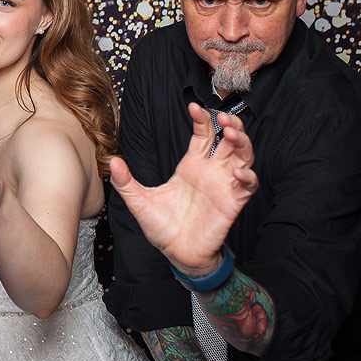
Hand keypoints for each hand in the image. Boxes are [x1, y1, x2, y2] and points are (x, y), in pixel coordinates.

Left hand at [109, 103, 256, 274]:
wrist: (176, 254)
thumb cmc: (162, 227)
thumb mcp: (139, 201)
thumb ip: (126, 181)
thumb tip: (112, 161)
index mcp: (191, 166)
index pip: (203, 134)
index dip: (203, 119)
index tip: (194, 106)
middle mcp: (211, 172)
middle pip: (229, 140)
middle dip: (231, 125)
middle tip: (224, 117)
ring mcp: (224, 186)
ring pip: (244, 157)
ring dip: (243, 143)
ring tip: (234, 134)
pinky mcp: (232, 204)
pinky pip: (248, 186)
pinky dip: (248, 177)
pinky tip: (238, 172)